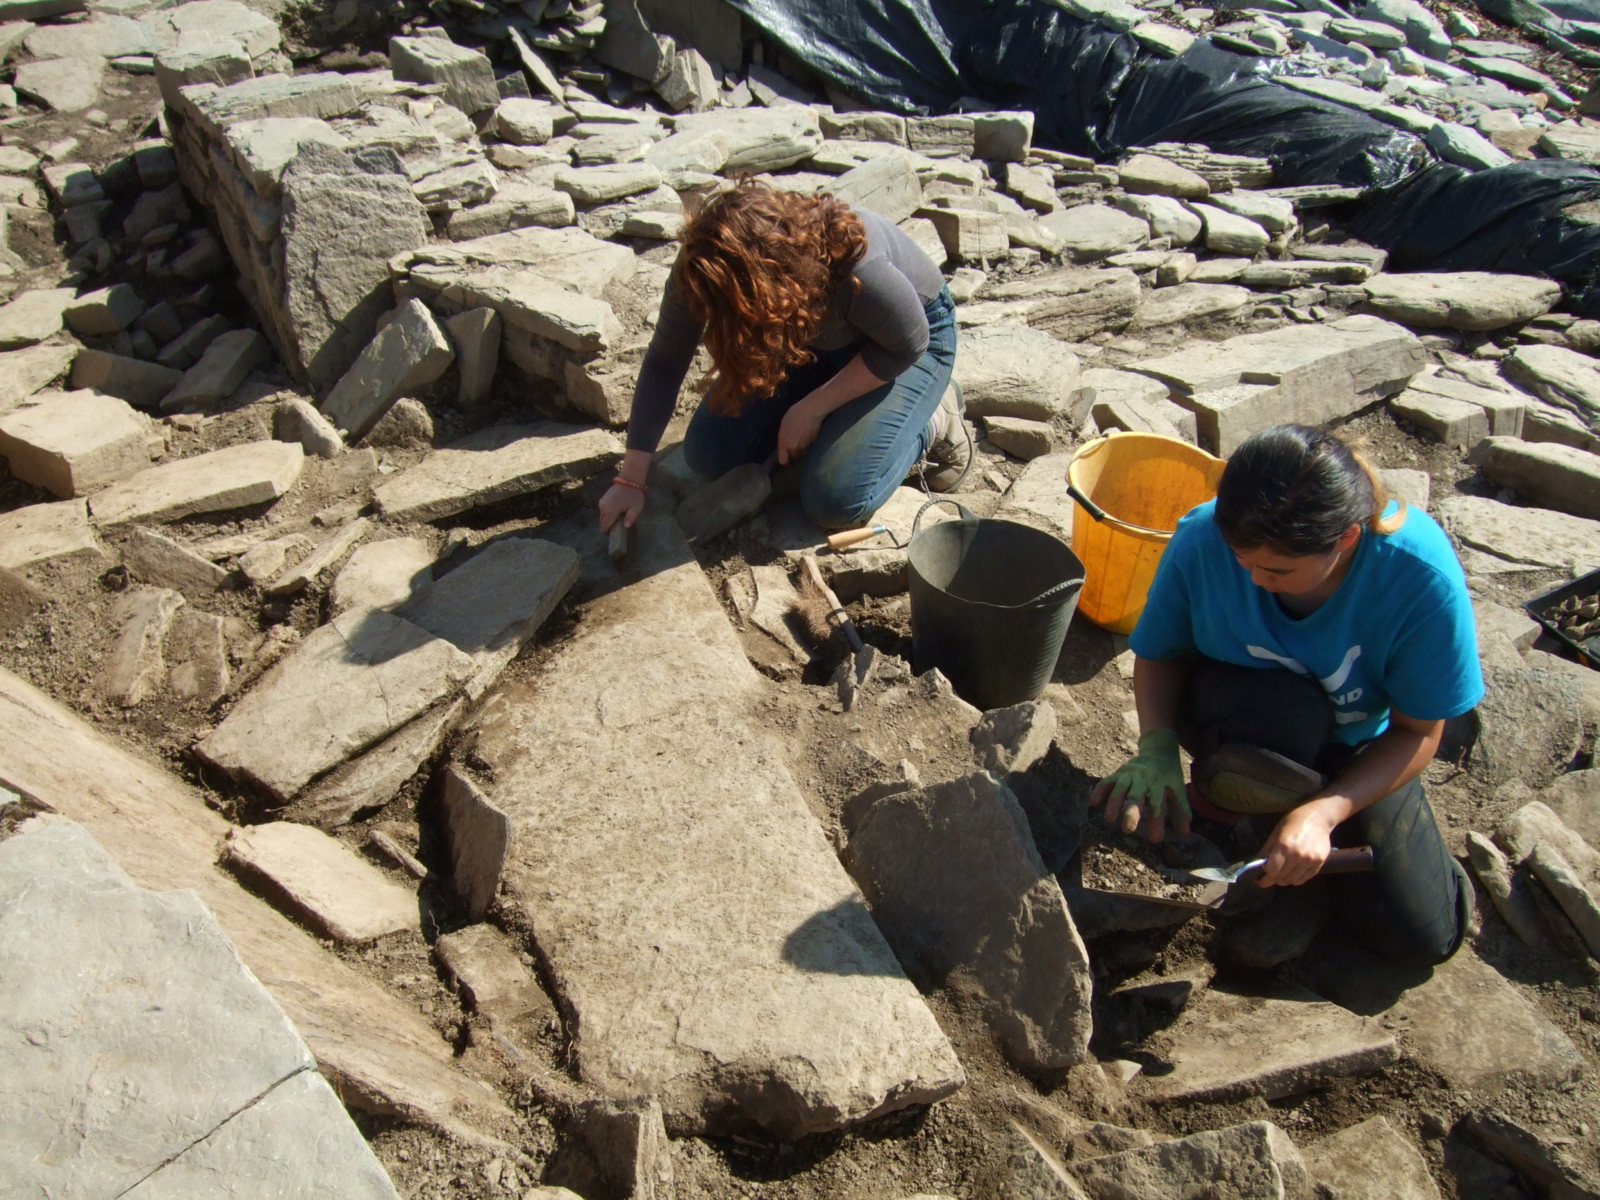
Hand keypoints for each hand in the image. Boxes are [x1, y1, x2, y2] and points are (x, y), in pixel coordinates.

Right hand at [599, 482, 644, 532]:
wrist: (629, 480)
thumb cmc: (634, 495)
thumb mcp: (636, 508)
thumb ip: (630, 518)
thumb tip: (626, 527)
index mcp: (610, 511)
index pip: (604, 528)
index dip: (608, 533)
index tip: (616, 533)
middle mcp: (603, 508)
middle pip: (601, 523)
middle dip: (608, 527)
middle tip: (619, 527)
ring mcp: (601, 503)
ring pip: (602, 517)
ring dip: (608, 520)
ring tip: (619, 519)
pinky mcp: (602, 499)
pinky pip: (603, 511)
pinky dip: (607, 514)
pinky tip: (616, 512)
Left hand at [777, 397, 823, 465]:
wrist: (812, 410)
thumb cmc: (795, 414)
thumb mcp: (784, 424)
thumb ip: (783, 437)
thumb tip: (785, 444)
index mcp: (784, 444)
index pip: (783, 461)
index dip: (785, 459)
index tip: (787, 456)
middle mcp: (795, 448)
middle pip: (795, 456)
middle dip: (796, 451)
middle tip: (797, 441)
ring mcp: (805, 447)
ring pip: (804, 452)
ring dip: (804, 447)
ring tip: (804, 436)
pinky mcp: (815, 443)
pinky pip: (811, 446)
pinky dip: (810, 442)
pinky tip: (810, 433)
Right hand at [1090, 728, 1189, 842]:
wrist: (1158, 750)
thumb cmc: (1168, 776)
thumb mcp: (1177, 790)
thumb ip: (1180, 810)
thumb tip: (1184, 833)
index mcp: (1160, 784)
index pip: (1158, 804)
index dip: (1156, 821)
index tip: (1155, 839)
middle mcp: (1143, 779)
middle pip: (1136, 796)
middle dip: (1131, 812)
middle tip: (1127, 830)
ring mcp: (1129, 775)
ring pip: (1120, 788)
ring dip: (1113, 802)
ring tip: (1108, 819)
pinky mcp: (1118, 774)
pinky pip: (1106, 782)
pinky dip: (1099, 791)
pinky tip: (1093, 803)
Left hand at [1256, 801, 1337, 886]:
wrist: (1318, 818)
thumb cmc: (1293, 823)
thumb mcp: (1275, 834)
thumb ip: (1266, 851)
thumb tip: (1257, 867)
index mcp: (1284, 846)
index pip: (1272, 871)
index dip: (1264, 875)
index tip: (1260, 875)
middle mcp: (1297, 855)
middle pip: (1281, 878)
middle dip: (1271, 879)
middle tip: (1267, 877)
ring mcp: (1310, 861)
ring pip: (1292, 881)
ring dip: (1283, 880)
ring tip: (1280, 874)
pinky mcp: (1319, 863)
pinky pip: (1304, 879)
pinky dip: (1295, 879)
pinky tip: (1291, 873)